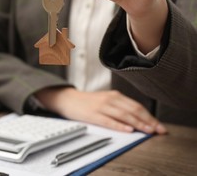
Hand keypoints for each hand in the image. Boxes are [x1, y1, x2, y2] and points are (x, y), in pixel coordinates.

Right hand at [35, 87, 166, 133]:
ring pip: (124, 115)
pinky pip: (109, 120)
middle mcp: (110, 99)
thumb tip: (139, 119)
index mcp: (115, 95)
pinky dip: (120, 125)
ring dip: (138, 124)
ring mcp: (101, 106)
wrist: (67, 99)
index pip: (137, 106)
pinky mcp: (93, 114)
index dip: (150, 116)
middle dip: (148, 121)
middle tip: (158, 130)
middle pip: (133, 110)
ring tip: (148, 131)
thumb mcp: (106, 100)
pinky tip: (128, 130)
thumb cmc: (88, 102)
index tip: (159, 125)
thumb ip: (120, 107)